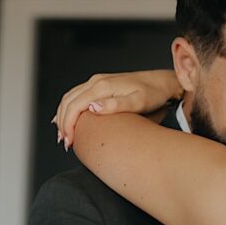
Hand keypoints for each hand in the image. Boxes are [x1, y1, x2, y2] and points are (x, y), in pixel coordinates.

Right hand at [53, 70, 182, 148]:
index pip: (74, 106)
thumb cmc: (154, 94)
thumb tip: (93, 108)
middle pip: (68, 102)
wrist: (162, 82)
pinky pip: (77, 95)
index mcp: (102, 86)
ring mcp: (98, 82)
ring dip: (63, 116)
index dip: (68, 125)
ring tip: (65, 135)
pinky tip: (69, 119)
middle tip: (65, 143)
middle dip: (63, 123)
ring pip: (70, 98)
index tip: (68, 142)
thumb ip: (116, 105)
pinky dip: (69, 109)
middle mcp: (97, 81)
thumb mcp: (138, 102)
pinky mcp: (101, 85)